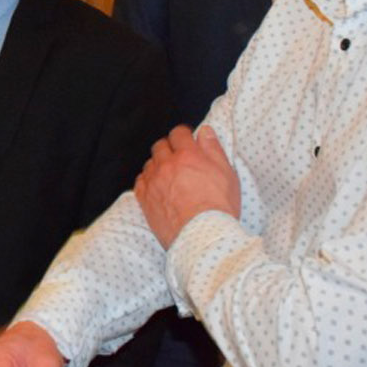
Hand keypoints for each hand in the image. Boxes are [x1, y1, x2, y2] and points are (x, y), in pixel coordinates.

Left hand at [134, 125, 239, 247]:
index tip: (187, 142)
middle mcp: (167, 164)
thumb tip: (204, 131)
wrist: (202, 236)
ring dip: (158, 166)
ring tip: (170, 177)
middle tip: (179, 161)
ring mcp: (153, 181)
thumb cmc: (219, 207)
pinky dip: (148, 181)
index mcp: (188, 155)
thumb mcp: (226, 174)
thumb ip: (213, 149)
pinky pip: (140, 181)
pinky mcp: (144, 198)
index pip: (178, 133)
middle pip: (161, 146)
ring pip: (150, 163)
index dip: (184, 136)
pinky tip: (158, 188)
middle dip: (169, 149)